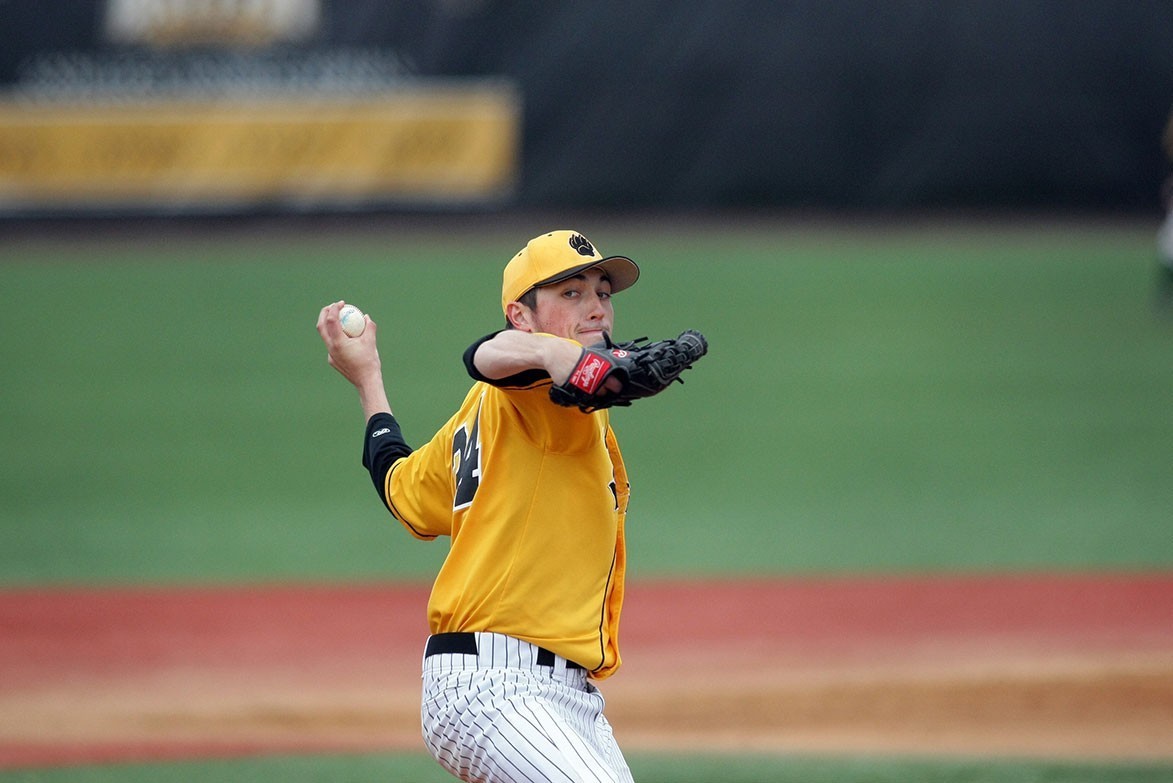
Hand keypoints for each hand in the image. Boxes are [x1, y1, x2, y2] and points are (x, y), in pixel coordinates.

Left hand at [316, 301, 391, 418]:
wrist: (366, 382)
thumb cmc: (370, 362)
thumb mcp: (371, 341)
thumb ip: (369, 327)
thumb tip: (366, 316)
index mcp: (338, 343)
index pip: (331, 320)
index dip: (334, 309)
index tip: (341, 303)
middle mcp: (331, 348)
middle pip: (321, 326)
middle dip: (325, 313)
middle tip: (334, 306)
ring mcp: (330, 355)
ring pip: (325, 336)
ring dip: (329, 325)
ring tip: (340, 318)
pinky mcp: (332, 360)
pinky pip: (332, 345)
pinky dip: (337, 338)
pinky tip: (347, 337)